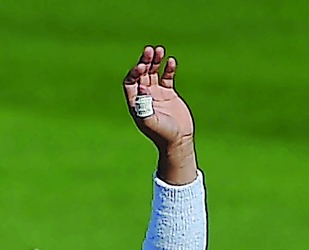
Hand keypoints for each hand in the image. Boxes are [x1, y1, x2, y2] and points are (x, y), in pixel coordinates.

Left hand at [123, 46, 196, 181]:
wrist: (178, 140)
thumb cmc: (162, 134)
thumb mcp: (150, 121)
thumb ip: (144, 104)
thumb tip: (142, 86)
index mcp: (135, 103)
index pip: (130, 82)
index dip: (134, 73)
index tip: (142, 67)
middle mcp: (144, 96)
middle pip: (141, 74)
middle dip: (145, 61)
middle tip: (150, 50)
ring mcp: (156, 94)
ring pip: (153, 72)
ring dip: (156, 61)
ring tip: (160, 50)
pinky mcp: (169, 93)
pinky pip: (167, 77)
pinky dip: (168, 68)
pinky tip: (171, 61)